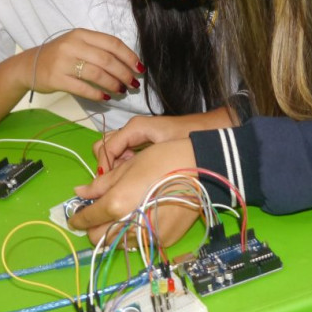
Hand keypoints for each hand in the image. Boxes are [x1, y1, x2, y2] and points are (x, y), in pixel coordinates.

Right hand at [31, 29, 142, 101]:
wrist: (28, 66)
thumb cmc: (59, 56)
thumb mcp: (77, 45)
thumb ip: (98, 49)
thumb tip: (127, 64)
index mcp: (81, 34)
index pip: (112, 43)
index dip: (129, 56)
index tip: (139, 68)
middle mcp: (73, 45)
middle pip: (107, 59)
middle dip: (124, 73)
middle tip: (133, 84)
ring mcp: (63, 62)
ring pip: (96, 74)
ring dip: (113, 84)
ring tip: (121, 91)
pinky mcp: (56, 78)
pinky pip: (82, 87)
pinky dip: (97, 93)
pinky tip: (105, 97)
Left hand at [70, 138, 199, 247]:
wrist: (200, 169)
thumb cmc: (162, 160)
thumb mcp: (128, 167)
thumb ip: (101, 184)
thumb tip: (80, 192)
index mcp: (116, 204)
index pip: (87, 219)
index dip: (77, 218)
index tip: (74, 217)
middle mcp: (129, 225)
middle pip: (99, 238)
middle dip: (94, 228)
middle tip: (98, 215)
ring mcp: (148, 237)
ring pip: (119, 244)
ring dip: (114, 233)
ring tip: (121, 216)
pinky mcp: (163, 242)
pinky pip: (140, 244)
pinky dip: (134, 235)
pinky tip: (141, 219)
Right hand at [94, 108, 235, 171]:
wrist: (208, 132)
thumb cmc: (186, 136)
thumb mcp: (159, 146)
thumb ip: (132, 155)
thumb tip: (111, 172)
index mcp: (134, 127)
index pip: (106, 147)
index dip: (105, 166)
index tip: (110, 183)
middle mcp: (131, 130)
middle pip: (103, 146)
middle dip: (107, 164)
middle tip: (120, 179)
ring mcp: (136, 137)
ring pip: (111, 150)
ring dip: (115, 165)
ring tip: (130, 178)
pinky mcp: (142, 145)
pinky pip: (122, 154)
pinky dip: (123, 165)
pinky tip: (138, 174)